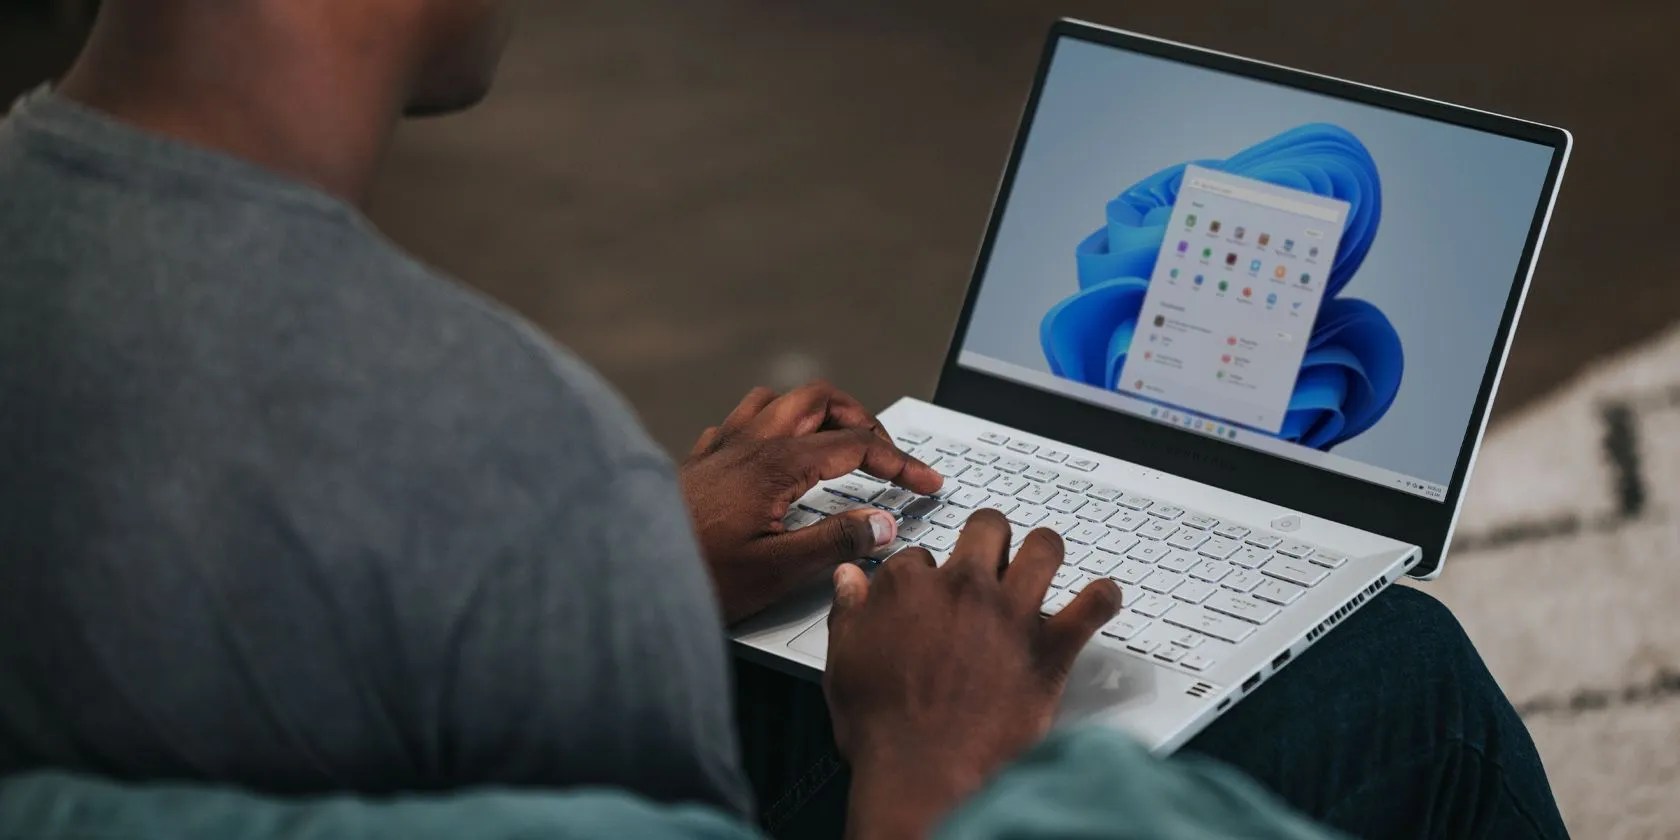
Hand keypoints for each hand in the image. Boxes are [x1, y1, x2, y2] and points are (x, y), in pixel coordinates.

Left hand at [679, 381, 942, 623]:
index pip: (856, 444)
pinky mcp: (698, 462)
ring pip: (777, 400)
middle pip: (819, 399)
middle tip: (886, 455)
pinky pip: (740, 421)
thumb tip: (882, 523)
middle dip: (862, 419)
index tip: (926, 482)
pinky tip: (773, 455)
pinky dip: (771, 427)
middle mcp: (748, 443)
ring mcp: (720, 447)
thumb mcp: (777, 570)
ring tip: (837, 442)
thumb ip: (836, 542)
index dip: (900, 461)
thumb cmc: (694, 576)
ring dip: (815, 413)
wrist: (624, 575)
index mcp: (775, 463)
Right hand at [824, 509, 1123, 839]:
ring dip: (1045, 551)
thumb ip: (849, 612)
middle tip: (990, 556)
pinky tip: (1101, 599)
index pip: (920, 555)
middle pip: (987, 529)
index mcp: (909, 587)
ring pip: (1045, 548)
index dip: (925, 573)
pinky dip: (1103, 599)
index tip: (928, 592)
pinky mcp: (1049, 649)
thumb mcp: (843, 661)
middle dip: (989, 537)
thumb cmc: (883, 727)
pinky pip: (1093, 605)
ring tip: (1043, 561)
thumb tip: (849, 580)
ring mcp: (1011, 614)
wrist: (924, 773)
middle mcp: (964, 588)